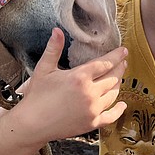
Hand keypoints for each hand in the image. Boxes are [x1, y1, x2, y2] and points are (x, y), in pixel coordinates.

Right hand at [14, 28, 126, 143]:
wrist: (32, 124)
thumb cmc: (36, 96)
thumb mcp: (44, 69)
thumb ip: (53, 48)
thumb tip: (57, 30)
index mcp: (80, 77)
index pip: (105, 63)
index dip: (116, 56)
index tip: (123, 51)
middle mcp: (90, 93)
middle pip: (112, 78)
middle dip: (119, 68)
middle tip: (123, 62)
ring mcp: (92, 110)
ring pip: (113, 95)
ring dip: (118, 85)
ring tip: (119, 78)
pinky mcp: (92, 124)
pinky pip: (111, 116)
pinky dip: (119, 110)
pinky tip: (122, 105)